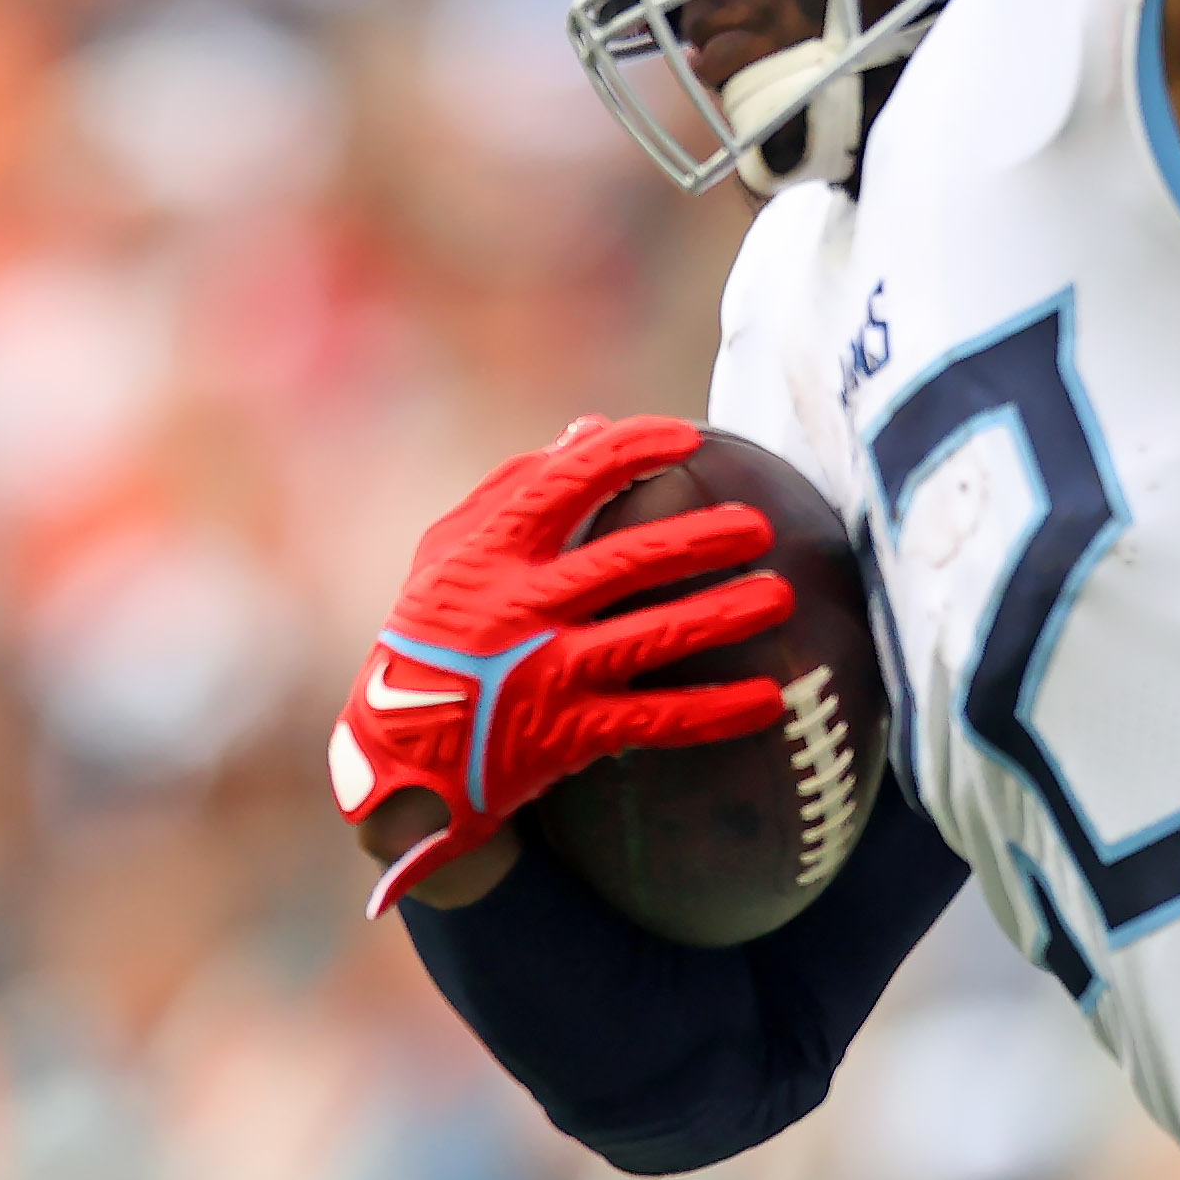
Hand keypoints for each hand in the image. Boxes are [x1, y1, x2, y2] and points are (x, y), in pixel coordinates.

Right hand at [330, 415, 794, 916]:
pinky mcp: (566, 734)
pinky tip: (771, 700)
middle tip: (760, 526)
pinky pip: (654, 720)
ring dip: (720, 616)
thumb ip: (515, 488)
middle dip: (696, 540)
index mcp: (488, 555)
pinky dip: (715, 712)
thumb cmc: (435, 632)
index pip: (561, 485)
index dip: (626, 453)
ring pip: (648, 638)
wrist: (397, 752)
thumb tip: (590, 427)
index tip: (687, 438)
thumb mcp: (450, 555)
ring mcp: (543, 674)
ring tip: (781, 595)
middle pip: (621, 563)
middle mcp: (516, 610)